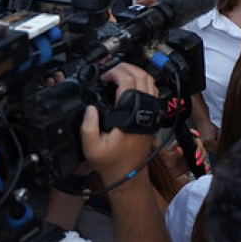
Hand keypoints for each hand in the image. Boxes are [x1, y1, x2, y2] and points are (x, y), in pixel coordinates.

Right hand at [80, 64, 157, 184]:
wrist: (128, 174)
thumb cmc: (111, 162)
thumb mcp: (91, 148)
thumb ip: (88, 127)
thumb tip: (90, 108)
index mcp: (129, 115)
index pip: (128, 82)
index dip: (115, 73)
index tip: (104, 77)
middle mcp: (144, 110)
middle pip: (142, 76)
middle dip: (125, 67)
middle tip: (111, 70)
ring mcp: (151, 111)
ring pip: (150, 81)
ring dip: (135, 72)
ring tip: (119, 73)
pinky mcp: (152, 114)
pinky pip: (152, 90)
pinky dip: (142, 81)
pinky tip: (129, 84)